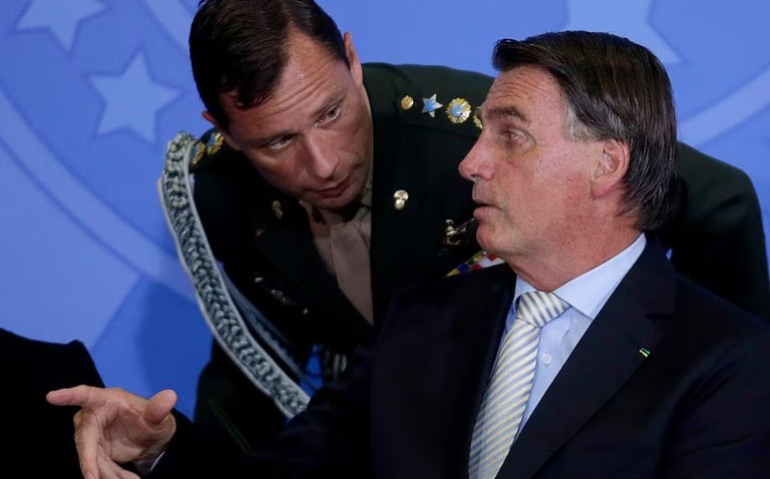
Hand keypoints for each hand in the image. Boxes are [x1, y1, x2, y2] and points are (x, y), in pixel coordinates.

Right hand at [47, 386, 177, 478]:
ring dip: (107, 473)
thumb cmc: (153, 419)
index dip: (70, 395)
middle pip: (84, 439)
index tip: (52, 396)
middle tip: (92, 478)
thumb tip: (170, 396)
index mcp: (107, 400)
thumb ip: (159, 409)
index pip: (87, 395)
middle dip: (89, 460)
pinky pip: (98, 467)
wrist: (152, 438)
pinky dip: (112, 476)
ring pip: (91, 458)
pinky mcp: (94, 452)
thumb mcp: (159, 416)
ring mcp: (91, 436)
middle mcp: (94, 417)